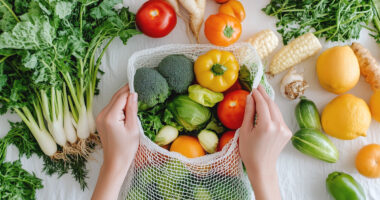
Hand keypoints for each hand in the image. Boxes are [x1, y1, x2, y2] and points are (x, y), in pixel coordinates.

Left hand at [92, 84, 138, 199]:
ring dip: (123, 98)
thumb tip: (133, 94)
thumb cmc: (126, 148)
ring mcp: (99, 117)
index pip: (121, 97)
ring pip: (113, 101)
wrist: (115, 161)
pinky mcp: (100, 120)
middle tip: (138, 85)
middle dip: (127, 91)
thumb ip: (132, 109)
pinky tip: (128, 106)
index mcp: (110, 117)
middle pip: (116, 97)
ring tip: (135, 95)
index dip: (130, 90)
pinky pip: (111, 108)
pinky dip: (119, 105)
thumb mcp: (133, 128)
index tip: (139, 83)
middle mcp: (102, 115)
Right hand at [239, 85, 291, 199]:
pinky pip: (279, 118)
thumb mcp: (245, 131)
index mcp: (266, 126)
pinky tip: (266, 109)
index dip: (257, 94)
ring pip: (276, 110)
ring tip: (261, 95)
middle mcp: (278, 126)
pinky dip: (273, 111)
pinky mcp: (287, 132)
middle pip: (271, 104)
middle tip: (258, 87)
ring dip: (269, 102)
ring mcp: (285, 129)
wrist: (262, 167)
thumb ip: (249, 112)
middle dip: (264, 95)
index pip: (262, 104)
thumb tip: (250, 97)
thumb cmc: (249, 151)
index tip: (253, 88)